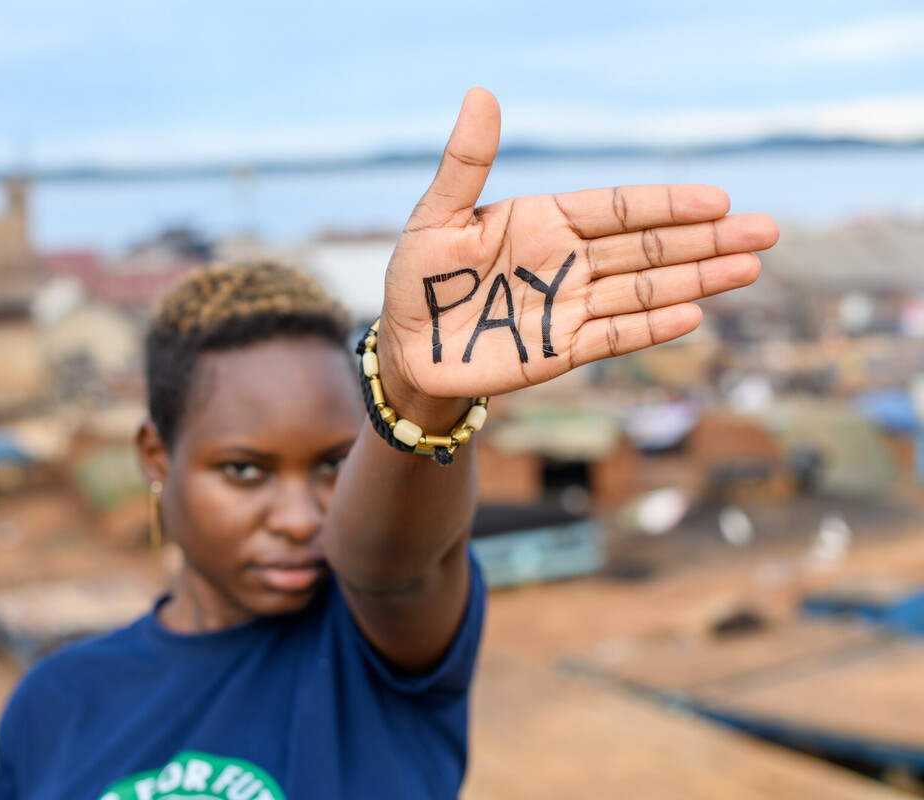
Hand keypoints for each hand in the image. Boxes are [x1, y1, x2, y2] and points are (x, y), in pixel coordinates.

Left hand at [378, 88, 779, 401]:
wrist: (406, 347)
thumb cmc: (417, 276)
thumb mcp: (435, 217)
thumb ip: (466, 164)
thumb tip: (480, 94)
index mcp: (544, 222)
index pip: (618, 208)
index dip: (667, 205)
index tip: (718, 200)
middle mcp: (568, 261)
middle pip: (647, 247)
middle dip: (706, 240)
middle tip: (765, 232)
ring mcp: (569, 306)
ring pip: (643, 290)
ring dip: (695, 281)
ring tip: (748, 270)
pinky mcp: (561, 351)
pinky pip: (613, 337)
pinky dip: (650, 329)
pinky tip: (692, 317)